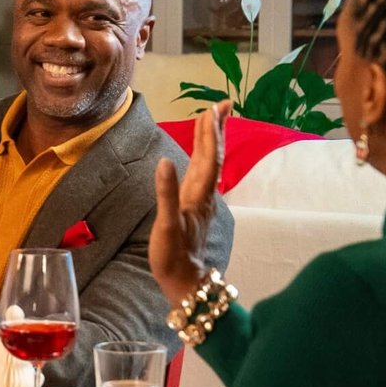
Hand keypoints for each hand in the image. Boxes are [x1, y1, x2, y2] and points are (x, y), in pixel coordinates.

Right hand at [150, 102, 228, 307]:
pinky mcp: (195, 210)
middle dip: (215, 131)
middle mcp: (204, 196)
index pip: (207, 158)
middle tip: (220, 105)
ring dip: (210, 143)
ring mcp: (201, 203)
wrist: (184, 281)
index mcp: (198, 196)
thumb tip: (165, 161)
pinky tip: (199, 157)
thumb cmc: (173, 256)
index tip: (210, 110)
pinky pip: (202, 177)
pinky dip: (202, 160)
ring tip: (211, 122)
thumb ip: (166, 193)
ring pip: (208, 166)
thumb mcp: (166, 226)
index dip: (209, 134)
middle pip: (212, 157)